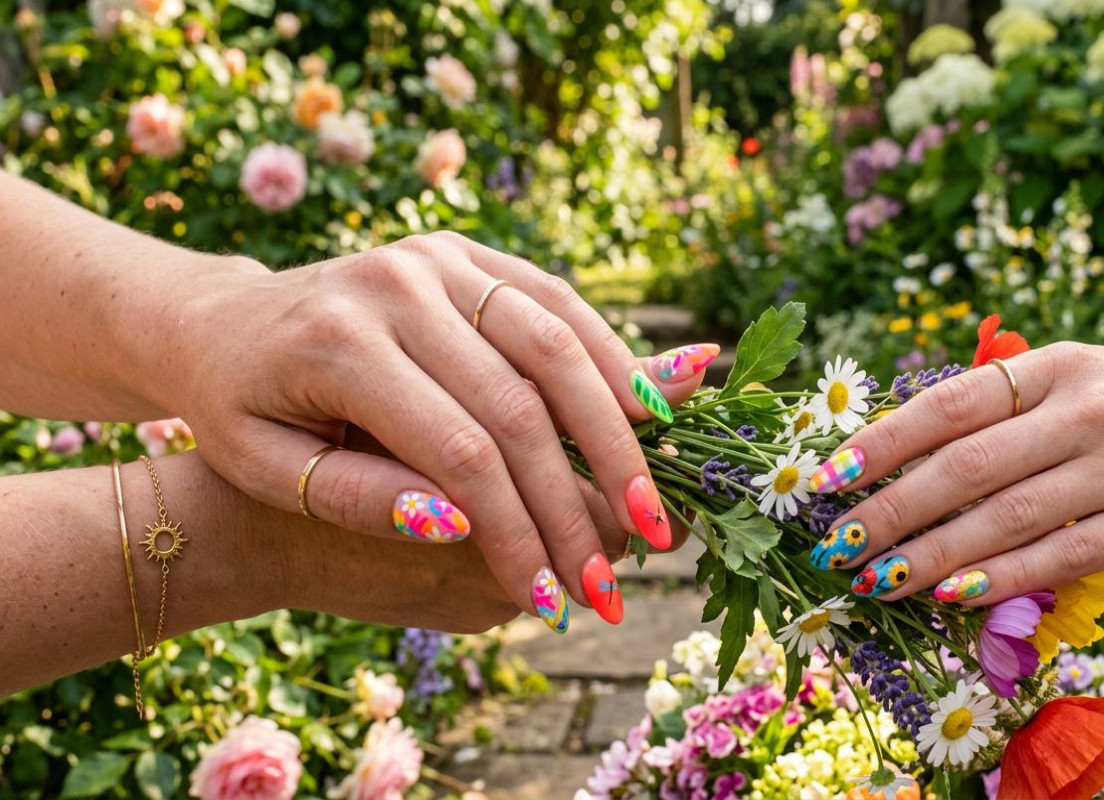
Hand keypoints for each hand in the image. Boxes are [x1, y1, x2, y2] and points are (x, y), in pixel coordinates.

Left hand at [142, 232, 713, 625]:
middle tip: (621, 575)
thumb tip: (459, 524)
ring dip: (618, 429)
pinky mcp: (465, 251)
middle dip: (582, 497)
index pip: (461, 453)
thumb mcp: (268, 467)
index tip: (553, 600)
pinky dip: (610, 359)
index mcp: (339, 344)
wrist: (220, 319)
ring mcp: (437, 257)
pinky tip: (648, 416)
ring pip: (557, 342)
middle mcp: (398, 284)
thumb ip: (358, 497)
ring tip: (653, 506)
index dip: (518, 533)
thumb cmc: (240, 408)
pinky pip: (555, 302)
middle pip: (522, 402)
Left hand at [807, 342, 1103, 605]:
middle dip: (890, 509)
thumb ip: (1010, 405)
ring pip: (1003, 518)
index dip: (882, 442)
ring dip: (930, 554)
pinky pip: (1060, 556)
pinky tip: (953, 594)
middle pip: (964, 467)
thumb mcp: (1087, 375)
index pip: (949, 405)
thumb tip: (910, 448)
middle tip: (838, 543)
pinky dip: (1001, 577)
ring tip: (877, 579)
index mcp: (1058, 368)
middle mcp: (1085, 412)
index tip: (828, 476)